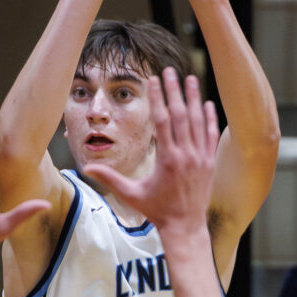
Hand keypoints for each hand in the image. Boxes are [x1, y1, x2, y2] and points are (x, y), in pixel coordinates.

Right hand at [83, 71, 218, 233]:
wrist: (185, 226)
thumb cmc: (156, 210)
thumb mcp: (131, 194)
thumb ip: (110, 178)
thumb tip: (85, 169)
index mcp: (166, 159)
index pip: (162, 121)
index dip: (157, 98)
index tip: (154, 80)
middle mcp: (185, 155)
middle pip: (181, 115)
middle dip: (175, 90)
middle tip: (171, 70)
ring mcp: (200, 158)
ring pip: (198, 121)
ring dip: (194, 98)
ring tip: (190, 78)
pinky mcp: (209, 162)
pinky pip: (210, 135)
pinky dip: (210, 118)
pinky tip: (207, 103)